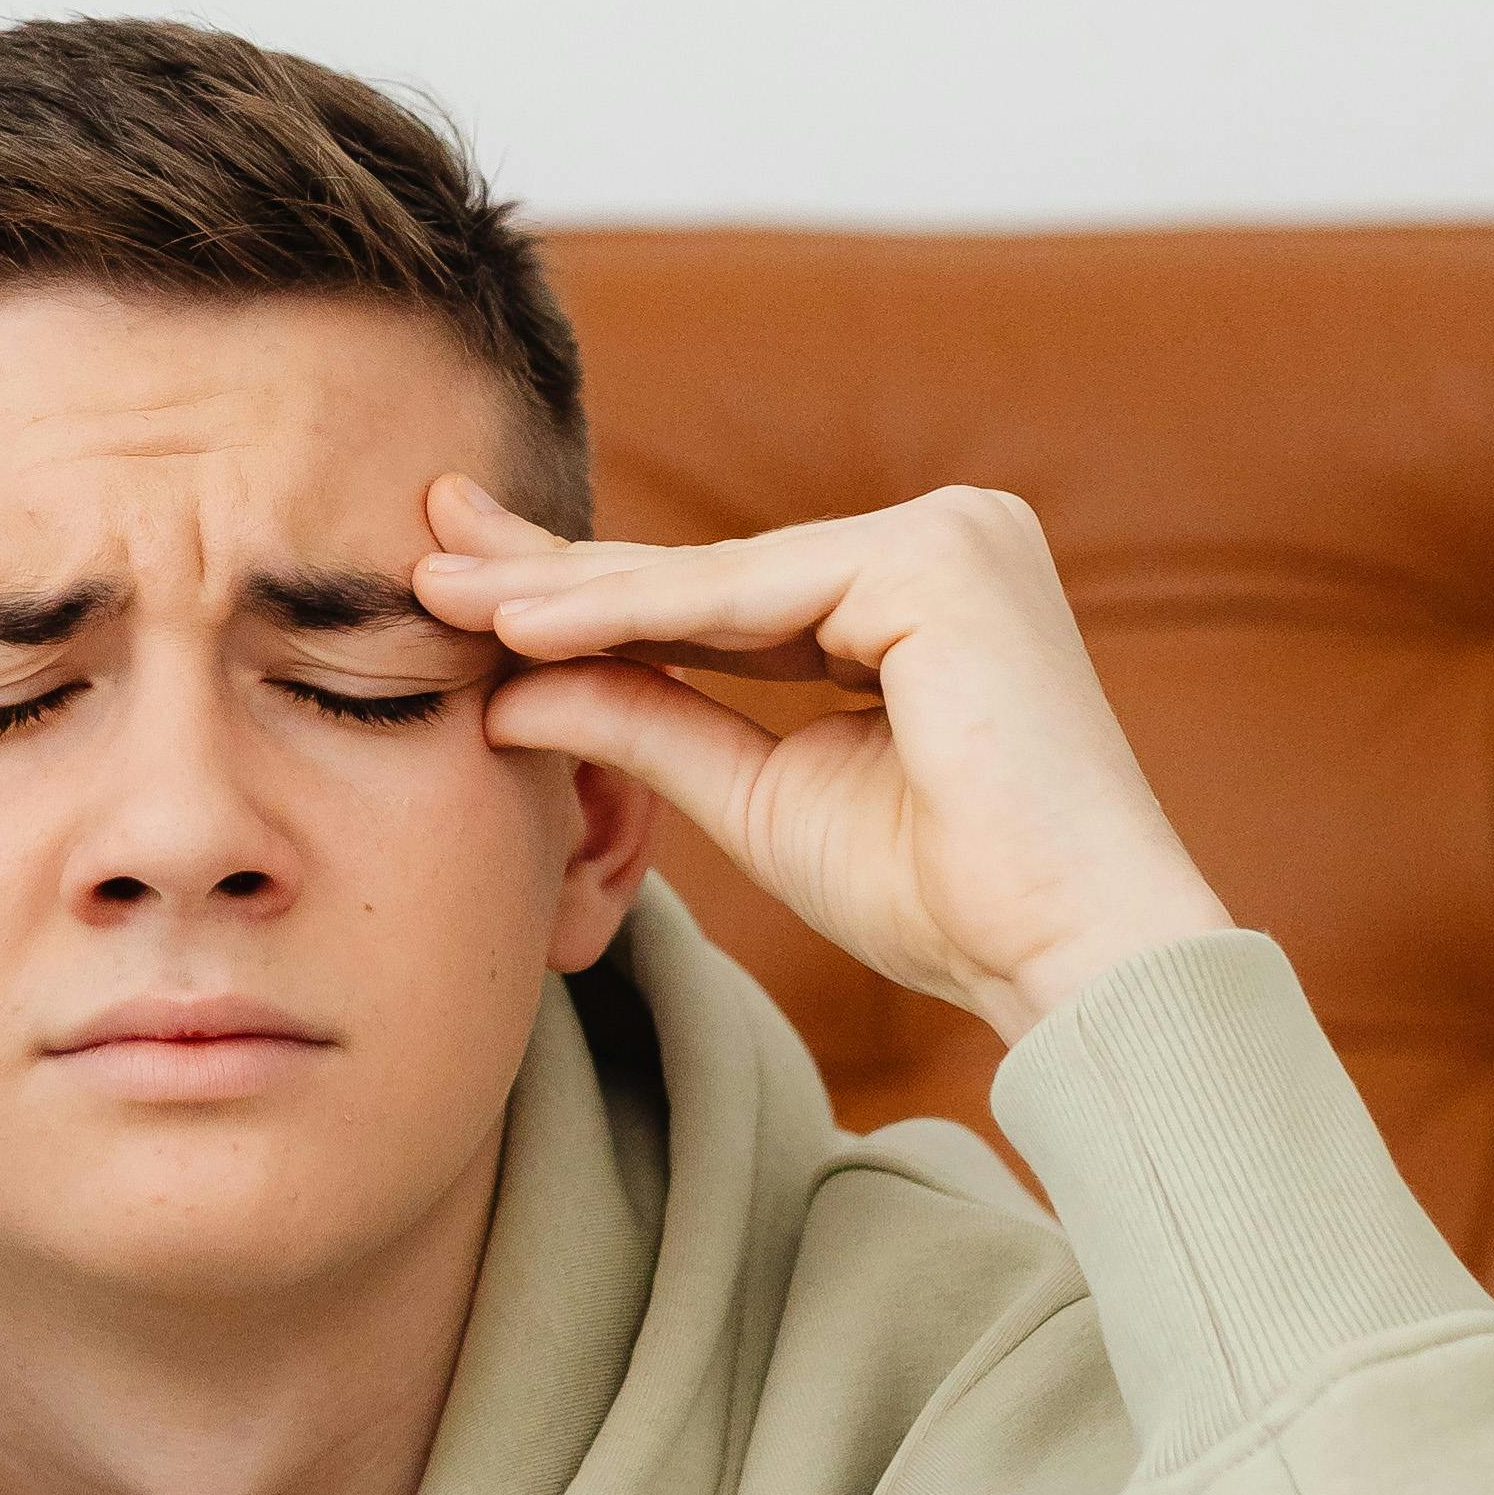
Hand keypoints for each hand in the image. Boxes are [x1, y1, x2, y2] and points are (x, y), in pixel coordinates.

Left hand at [413, 475, 1229, 1045]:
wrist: (1069, 960)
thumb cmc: (946, 900)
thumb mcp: (760, 796)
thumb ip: (648, 721)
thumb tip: (506, 684)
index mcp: (918, 588)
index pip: (720, 591)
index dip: (587, 591)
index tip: (464, 586)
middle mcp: (946, 536)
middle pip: (708, 568)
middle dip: (556, 566)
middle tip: (424, 537)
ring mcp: (952, 534)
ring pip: (716, 576)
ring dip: (572, 592)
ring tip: (441, 594)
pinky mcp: (940, 559)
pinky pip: (749, 595)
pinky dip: (631, 614)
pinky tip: (523, 626)